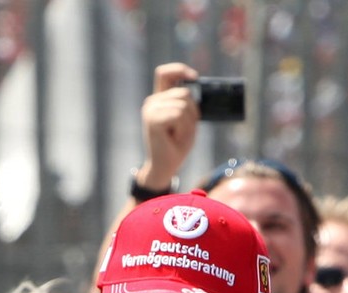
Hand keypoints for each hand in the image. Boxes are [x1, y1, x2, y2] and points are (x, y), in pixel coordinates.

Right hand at [139, 63, 200, 190]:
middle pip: (184, 93)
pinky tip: (174, 138)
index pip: (165, 73)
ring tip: (178, 136)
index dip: (180, 70)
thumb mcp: (187, 121)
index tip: (194, 77)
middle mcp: (152, 101)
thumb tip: (196, 87)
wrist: (165, 167)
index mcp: (159, 99)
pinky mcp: (153, 119)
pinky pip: (179, 115)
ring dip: (188, 124)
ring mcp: (151, 109)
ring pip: (183, 105)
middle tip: (183, 131)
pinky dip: (183, 129)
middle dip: (193, 112)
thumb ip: (188, 105)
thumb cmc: (177, 146)